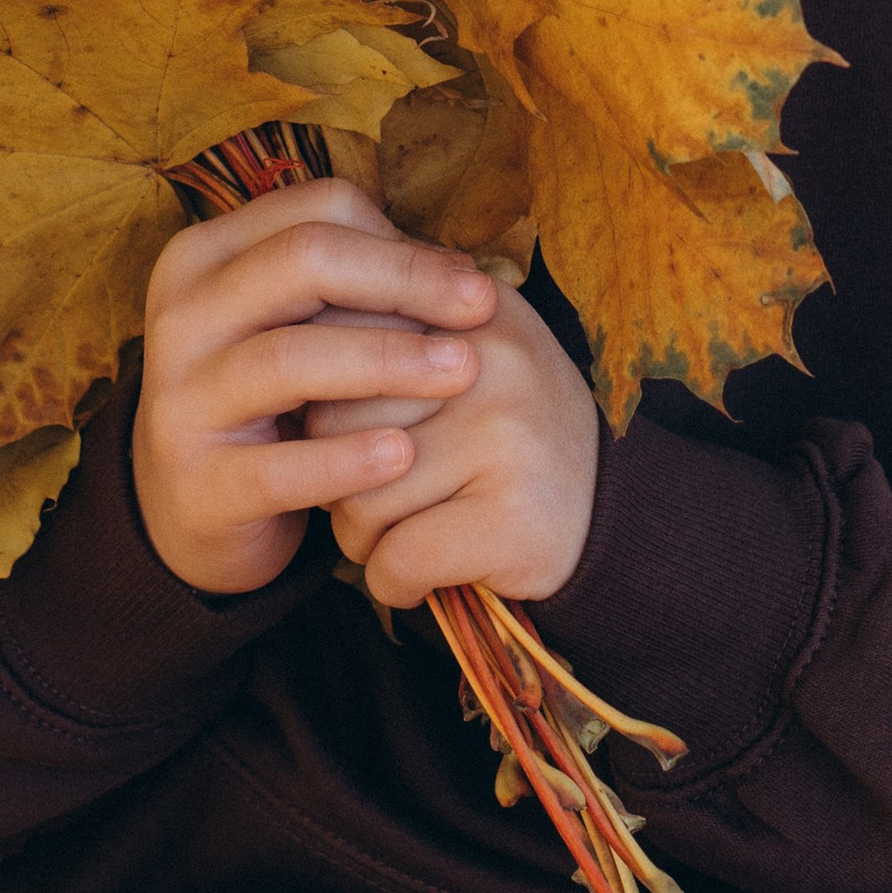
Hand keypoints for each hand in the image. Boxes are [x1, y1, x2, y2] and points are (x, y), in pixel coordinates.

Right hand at [131, 179, 497, 597]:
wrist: (197, 506)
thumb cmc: (272, 397)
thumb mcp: (295, 323)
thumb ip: (357, 284)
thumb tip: (460, 268)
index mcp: (206, 258)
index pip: (312, 211)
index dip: (400, 239)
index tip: (467, 277)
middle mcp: (182, 316)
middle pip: (302, 262)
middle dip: (404, 280)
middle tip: (483, 308)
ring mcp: (181, 399)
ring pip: (289, 359)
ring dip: (387, 361)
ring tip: (462, 372)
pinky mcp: (199, 483)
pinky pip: (279, 468)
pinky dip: (345, 458)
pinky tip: (404, 455)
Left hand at [313, 275, 599, 611]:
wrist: (611, 515)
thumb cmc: (507, 434)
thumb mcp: (461, 356)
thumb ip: (387, 327)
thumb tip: (280, 320)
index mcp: (468, 310)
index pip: (338, 337)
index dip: (324, 399)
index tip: (347, 427)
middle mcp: (490, 362)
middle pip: (333, 422)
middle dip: (336, 473)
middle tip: (383, 492)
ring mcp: (505, 439)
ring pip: (358, 499)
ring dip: (364, 537)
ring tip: (410, 531)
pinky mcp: (512, 519)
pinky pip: (397, 559)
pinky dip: (396, 582)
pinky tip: (427, 573)